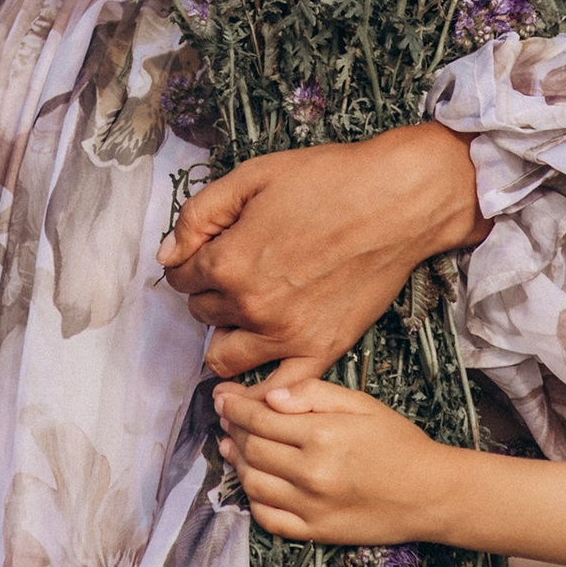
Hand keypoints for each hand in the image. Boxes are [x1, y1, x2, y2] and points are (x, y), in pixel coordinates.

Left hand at [158, 124, 482, 381]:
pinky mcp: (321, 350)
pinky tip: (254, 377)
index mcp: (229, 262)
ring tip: (242, 316)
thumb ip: (199, 215)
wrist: (398, 201)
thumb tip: (167, 253)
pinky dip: (257, 388)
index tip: (206, 254)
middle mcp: (252, 306)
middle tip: (234, 274)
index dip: (188, 262)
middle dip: (209, 294)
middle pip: (202, 314)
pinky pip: (275, 389)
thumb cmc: (329, 181)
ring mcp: (287, 335)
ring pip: (224, 356)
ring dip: (225, 336)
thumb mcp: (252, 177)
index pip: (180, 278)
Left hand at [215, 374, 471, 545]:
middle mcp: (311, 473)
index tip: (224, 400)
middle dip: (232, 431)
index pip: (259, 419)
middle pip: (251, 450)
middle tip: (226, 420)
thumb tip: (270, 397)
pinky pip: (268, 519)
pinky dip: (252, 501)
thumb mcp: (362, 404)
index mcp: (322, 436)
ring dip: (236, 463)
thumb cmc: (399, 443)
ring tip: (232, 448)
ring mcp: (311, 507)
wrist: (431, 494)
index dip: (235, 408)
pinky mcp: (316, 532)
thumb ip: (314, 395)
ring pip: (253, 484)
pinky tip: (253, 483)